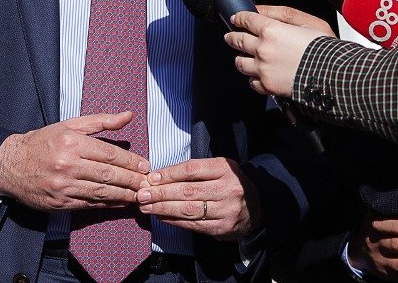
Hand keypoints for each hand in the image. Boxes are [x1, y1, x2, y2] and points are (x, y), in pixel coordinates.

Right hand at [0, 112, 150, 211]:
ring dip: (124, 195)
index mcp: (71, 142)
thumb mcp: (69, 125)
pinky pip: (89, 205)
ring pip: (101, 192)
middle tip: (148, 183)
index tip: (145, 166)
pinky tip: (120, 202)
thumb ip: (100, 121)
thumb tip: (128, 115)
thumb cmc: (43, 142)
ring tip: (139, 194)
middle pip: (109, 175)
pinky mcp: (59, 203)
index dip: (131, 161)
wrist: (10, 165)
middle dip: (132, 180)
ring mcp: (63, 186)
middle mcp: (67, 164)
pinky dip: (108, 204)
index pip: (109, 153)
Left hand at [137, 157, 259, 239]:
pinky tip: (161, 217)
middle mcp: (228, 189)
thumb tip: (158, 177)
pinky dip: (174, 221)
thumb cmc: (228, 183)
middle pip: (188, 191)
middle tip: (142, 194)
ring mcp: (227, 210)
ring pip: (189, 209)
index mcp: (225, 168)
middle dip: (161, 193)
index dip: (169, 174)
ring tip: (146, 206)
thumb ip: (193, 172)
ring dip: (163, 208)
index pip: (192, 170)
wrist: (255, 207)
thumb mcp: (217, 169)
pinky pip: (194, 225)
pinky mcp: (222, 228)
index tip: (151, 178)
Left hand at [225, 5, 333, 98]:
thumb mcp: (306, 21)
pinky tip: (259, 74)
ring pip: (240, 63)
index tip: (236, 18)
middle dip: (232, 36)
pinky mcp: (267, 86)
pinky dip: (253, 77)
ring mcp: (262, 69)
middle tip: (230, 35)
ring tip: (243, 56)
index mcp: (270, 30)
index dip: (239, 17)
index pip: (246, 20)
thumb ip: (280, 13)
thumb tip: (259, 9)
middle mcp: (262, 49)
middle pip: (237, 40)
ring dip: (240, 57)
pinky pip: (251, 82)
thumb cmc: (324, 46)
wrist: (334, 75)